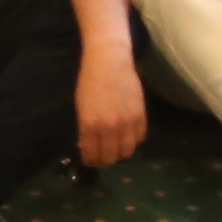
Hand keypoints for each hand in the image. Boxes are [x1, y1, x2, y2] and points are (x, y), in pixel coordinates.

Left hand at [72, 43, 150, 169]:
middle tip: (103, 156)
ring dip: (121, 153)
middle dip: (105, 160)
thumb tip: (88, 148)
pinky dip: (134, 141)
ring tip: (117, 148)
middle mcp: (109, 126)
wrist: (110, 61)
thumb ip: (85, 130)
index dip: (91, 160)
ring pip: (127, 151)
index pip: (92, 154)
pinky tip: (127, 136)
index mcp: (90, 125)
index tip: (91, 160)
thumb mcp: (81, 107)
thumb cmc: (90, 81)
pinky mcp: (140, 115)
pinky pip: (140, 138)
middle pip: (110, 157)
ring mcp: (127, 122)